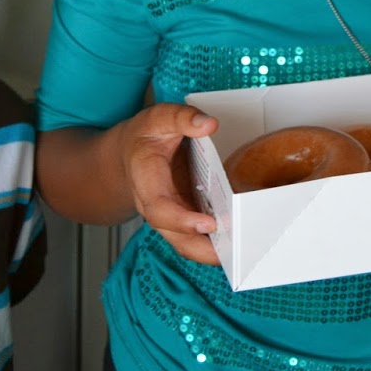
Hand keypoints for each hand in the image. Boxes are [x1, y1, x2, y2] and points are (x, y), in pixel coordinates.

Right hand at [118, 103, 221, 263]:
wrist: (129, 153)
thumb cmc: (144, 136)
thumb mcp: (159, 117)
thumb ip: (182, 118)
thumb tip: (208, 125)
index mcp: (146, 180)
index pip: (159, 208)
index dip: (182, 220)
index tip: (209, 224)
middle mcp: (154, 205)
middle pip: (174, 236)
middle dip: (202, 248)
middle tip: (235, 250)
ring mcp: (168, 215)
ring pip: (185, 243)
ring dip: (211, 253)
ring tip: (241, 253)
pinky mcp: (181, 217)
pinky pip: (194, 238)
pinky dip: (213, 245)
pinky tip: (237, 243)